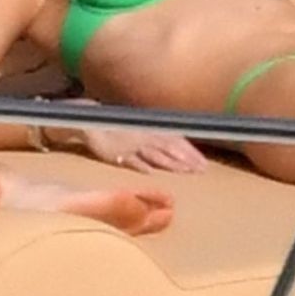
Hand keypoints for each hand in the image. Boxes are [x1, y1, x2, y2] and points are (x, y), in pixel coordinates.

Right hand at [81, 125, 208, 173]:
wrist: (91, 122)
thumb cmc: (115, 126)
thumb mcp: (138, 129)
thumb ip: (153, 139)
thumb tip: (171, 151)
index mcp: (150, 130)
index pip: (175, 140)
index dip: (190, 151)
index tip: (204, 163)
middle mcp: (145, 136)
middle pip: (170, 148)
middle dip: (187, 159)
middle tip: (202, 170)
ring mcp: (132, 145)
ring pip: (155, 155)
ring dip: (171, 163)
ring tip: (185, 172)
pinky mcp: (118, 154)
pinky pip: (131, 160)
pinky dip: (141, 166)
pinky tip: (150, 173)